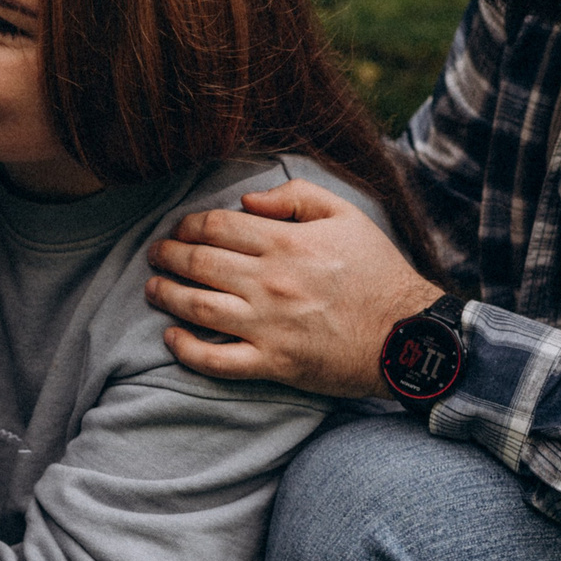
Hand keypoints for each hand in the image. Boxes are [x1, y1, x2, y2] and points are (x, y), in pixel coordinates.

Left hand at [145, 180, 444, 397]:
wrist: (407, 334)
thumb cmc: (379, 272)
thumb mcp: (346, 215)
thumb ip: (295, 197)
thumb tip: (247, 199)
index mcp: (285, 242)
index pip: (217, 227)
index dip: (189, 225)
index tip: (180, 229)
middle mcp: (269, 281)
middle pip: (198, 263)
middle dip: (167, 256)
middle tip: (155, 255)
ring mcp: (268, 325)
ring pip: (196, 308)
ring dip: (166, 295)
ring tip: (153, 289)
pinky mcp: (273, 363)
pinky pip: (215, 360)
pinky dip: (186, 350)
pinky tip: (171, 339)